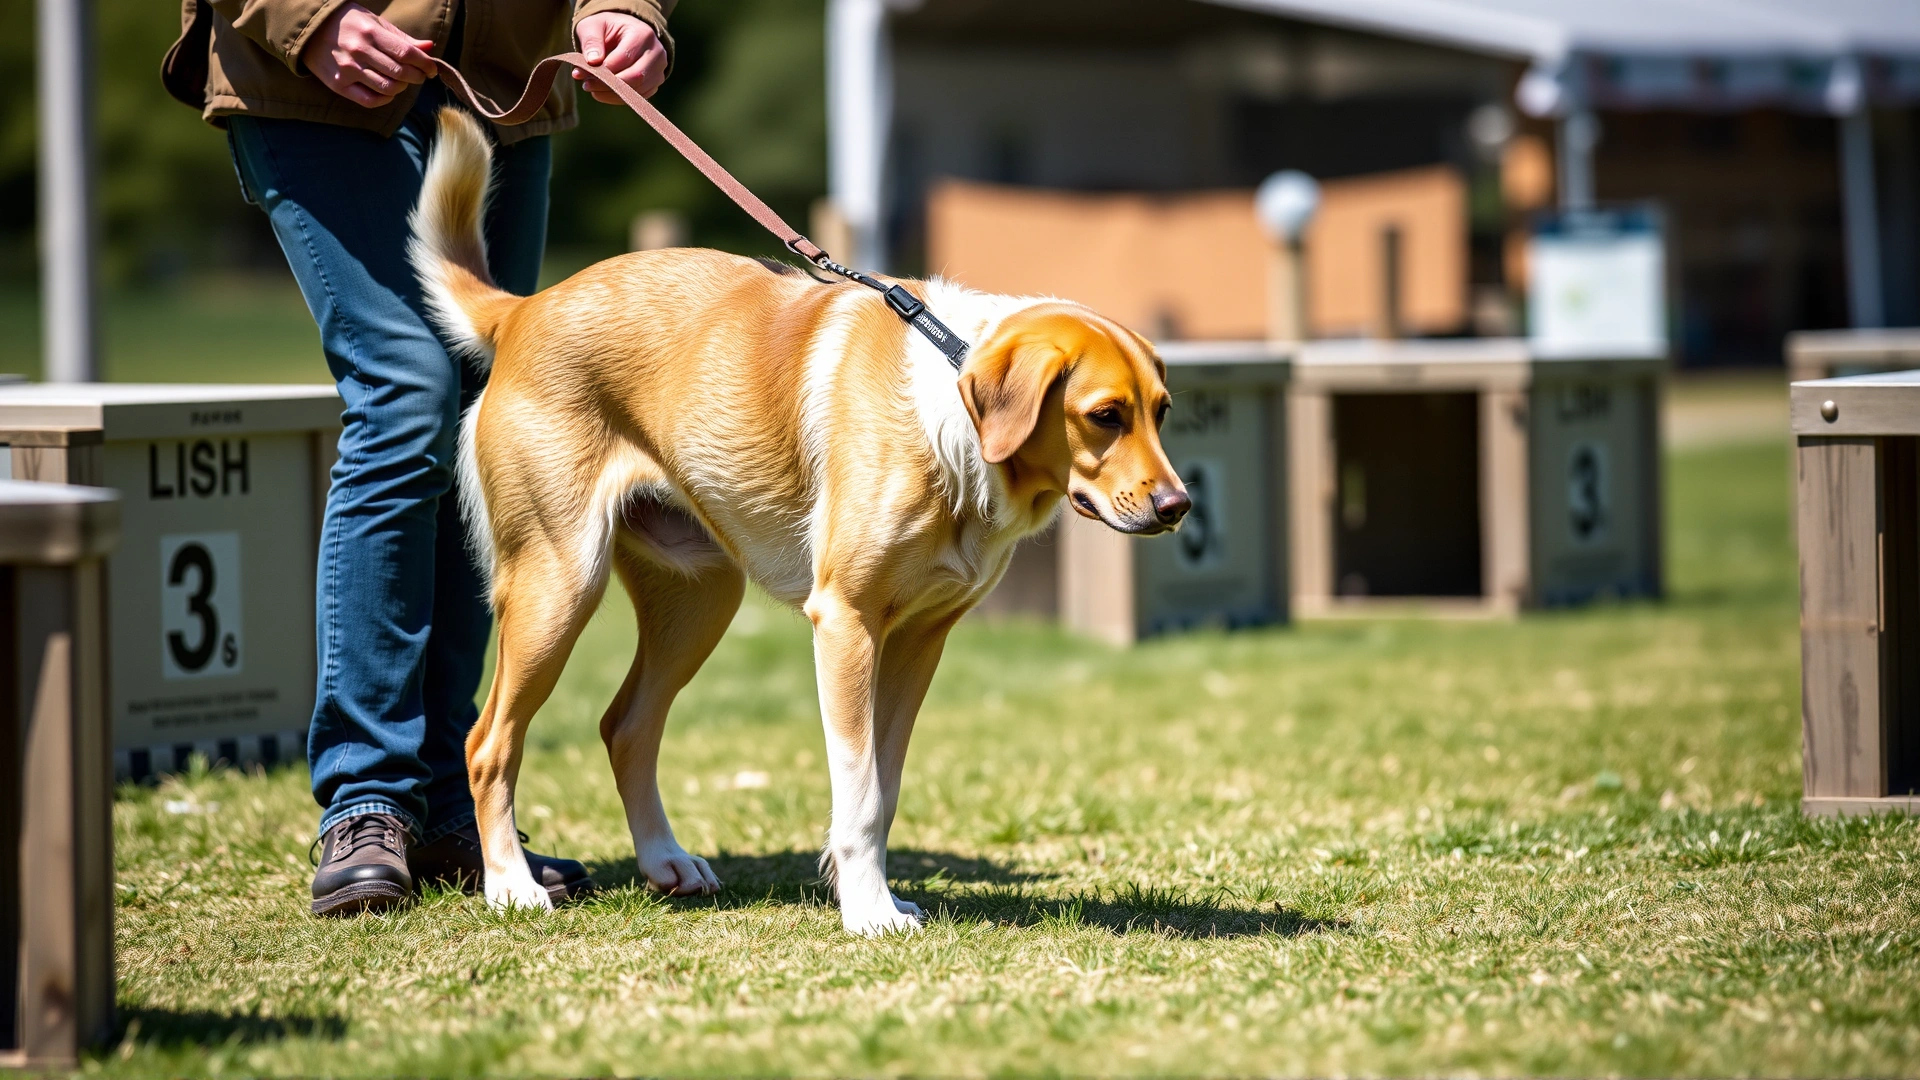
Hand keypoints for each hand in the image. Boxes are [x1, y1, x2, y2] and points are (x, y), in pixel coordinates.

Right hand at [301, 2, 436, 108]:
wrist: (308, 30)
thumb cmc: (347, 24)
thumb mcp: (374, 22)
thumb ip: (402, 38)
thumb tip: (430, 48)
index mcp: (370, 33)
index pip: (406, 53)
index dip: (425, 63)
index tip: (432, 68)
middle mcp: (358, 52)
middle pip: (400, 73)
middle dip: (417, 77)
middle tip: (419, 75)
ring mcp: (347, 70)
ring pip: (388, 89)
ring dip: (402, 88)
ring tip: (402, 81)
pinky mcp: (338, 85)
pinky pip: (370, 100)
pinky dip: (385, 99)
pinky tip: (387, 91)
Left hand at [572, 13, 667, 102]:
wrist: (625, 32)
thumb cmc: (607, 28)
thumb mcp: (593, 26)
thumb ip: (591, 41)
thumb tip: (592, 62)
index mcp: (643, 34)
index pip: (625, 58)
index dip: (603, 70)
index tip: (581, 73)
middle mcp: (656, 53)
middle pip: (635, 77)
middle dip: (608, 85)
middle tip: (586, 86)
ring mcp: (659, 69)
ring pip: (638, 90)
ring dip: (612, 94)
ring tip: (592, 89)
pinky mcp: (655, 83)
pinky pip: (638, 97)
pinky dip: (619, 98)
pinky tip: (603, 92)